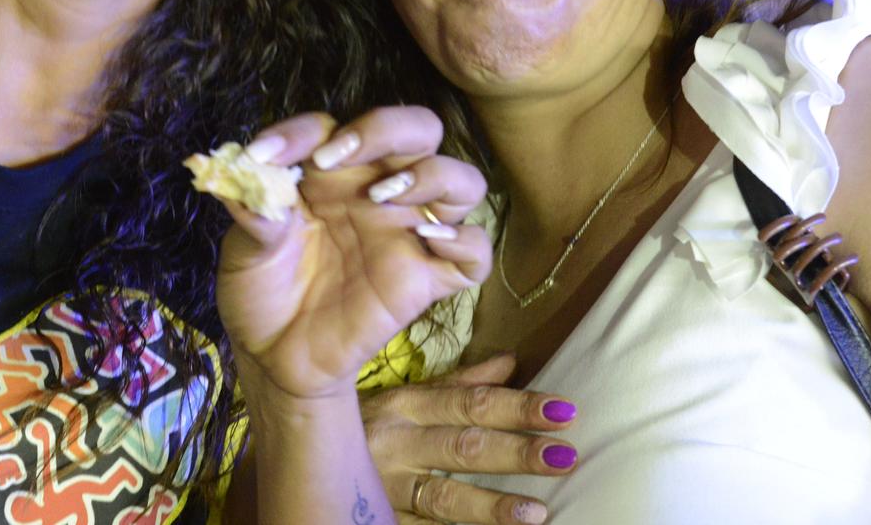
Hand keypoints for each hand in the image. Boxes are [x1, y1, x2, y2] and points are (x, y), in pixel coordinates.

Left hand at [212, 107, 492, 407]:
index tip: (265, 157)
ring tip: (382, 195)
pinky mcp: (426, 280)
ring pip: (462, 180)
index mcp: (330, 173)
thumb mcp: (243, 253)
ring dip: (433, 174)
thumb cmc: (262, 291)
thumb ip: (252, 215)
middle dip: (388, 128)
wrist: (275, 357)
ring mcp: (408, 234)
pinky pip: (474, 252)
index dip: (301, 133)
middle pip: (417, 130)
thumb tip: (243, 177)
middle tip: (340, 156)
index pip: (331, 128)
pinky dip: (465, 240)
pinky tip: (428, 240)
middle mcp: (377, 191)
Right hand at [364, 352, 575, 523]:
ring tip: (537, 512)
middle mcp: (396, 442)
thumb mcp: (408, 398)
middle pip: (463, 446)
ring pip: (443, 497)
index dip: (517, 408)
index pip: (470, 403)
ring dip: (491, 505)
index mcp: (406, 405)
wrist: (305, 456)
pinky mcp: (380, 520)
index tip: (564, 411)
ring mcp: (386, 487)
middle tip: (565, 456)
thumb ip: (459, 384)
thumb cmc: (369, 425)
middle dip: (515, 451)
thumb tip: (511, 362)